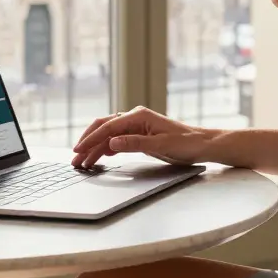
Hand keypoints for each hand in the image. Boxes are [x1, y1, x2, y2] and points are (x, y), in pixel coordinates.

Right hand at [70, 106, 215, 167]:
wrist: (202, 144)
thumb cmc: (186, 143)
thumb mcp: (161, 146)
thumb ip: (135, 143)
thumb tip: (111, 143)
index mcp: (138, 116)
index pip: (108, 127)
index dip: (91, 139)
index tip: (78, 150)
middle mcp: (135, 118)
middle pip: (103, 128)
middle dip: (88, 142)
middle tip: (75, 158)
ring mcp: (137, 126)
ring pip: (108, 135)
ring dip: (95, 147)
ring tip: (83, 162)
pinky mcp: (140, 135)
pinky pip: (117, 139)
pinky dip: (106, 148)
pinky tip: (99, 156)